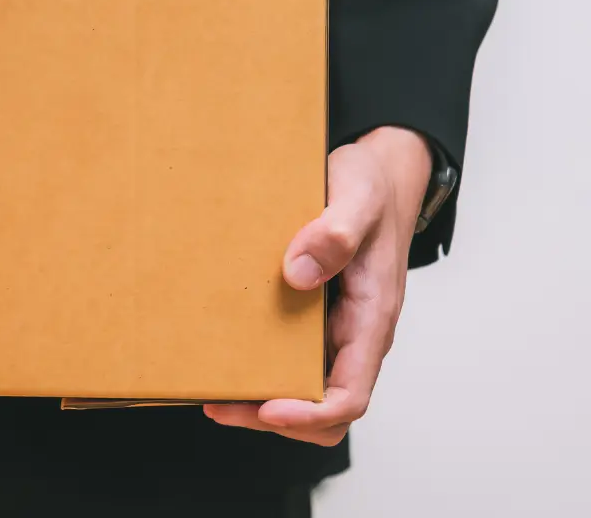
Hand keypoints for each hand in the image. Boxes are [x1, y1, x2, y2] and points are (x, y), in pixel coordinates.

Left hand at [204, 126, 432, 445]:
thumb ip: (335, 233)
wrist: (379, 174)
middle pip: (323, 407)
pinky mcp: (315, 314)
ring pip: (304, 387)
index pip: (350, 395)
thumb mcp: (357, 198)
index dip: (309, 414)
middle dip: (274, 417)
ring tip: (211, 390)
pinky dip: (259, 365)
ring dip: (261, 398)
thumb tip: (298, 274)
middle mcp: (355, 333)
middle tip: (218, 404)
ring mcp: (336, 327)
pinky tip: (222, 351)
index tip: (266, 408)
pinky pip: (291, 355)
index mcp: (372, 317)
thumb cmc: (372, 187)